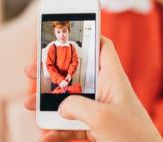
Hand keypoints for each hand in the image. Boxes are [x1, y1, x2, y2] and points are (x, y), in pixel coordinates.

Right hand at [24, 36, 162, 141]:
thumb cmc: (134, 138)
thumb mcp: (102, 118)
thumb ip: (76, 106)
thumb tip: (60, 106)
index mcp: (112, 79)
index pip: (102, 47)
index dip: (88, 35)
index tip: (67, 31)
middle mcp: (105, 92)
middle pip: (74, 74)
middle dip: (52, 73)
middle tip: (31, 70)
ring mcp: (99, 111)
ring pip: (68, 102)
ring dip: (47, 104)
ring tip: (29, 104)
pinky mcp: (95, 130)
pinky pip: (71, 126)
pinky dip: (56, 131)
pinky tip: (44, 137)